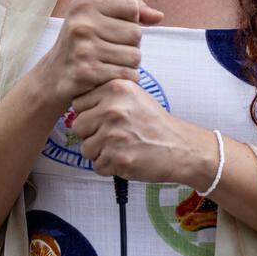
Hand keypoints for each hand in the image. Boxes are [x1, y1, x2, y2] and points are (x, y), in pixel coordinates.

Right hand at [36, 0, 163, 112]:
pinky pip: (127, 74)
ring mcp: (83, 49)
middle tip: (111, 52)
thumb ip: (128, 11)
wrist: (51, 78)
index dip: (131, 21)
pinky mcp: (87, 73)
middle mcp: (81, 24)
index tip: (115, 30)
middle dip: (130, 46)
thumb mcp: (95, 19)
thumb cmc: (80, 45)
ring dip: (129, 64)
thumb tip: (158, 16)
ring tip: (110, 64)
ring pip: (135, 56)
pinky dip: (125, 79)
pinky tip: (110, 77)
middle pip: (136, 33)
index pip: (131, 7)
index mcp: (83, 6)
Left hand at [70, 78, 207, 183]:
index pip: (78, 103)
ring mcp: (114, 134)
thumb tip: (77, 103)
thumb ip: (106, 95)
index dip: (89, 114)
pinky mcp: (118, 157)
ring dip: (100, 153)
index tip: (105, 119)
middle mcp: (113, 108)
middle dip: (91, 135)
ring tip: (122, 147)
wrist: (179, 147)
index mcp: (116, 88)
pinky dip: (110, 167)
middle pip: (78, 126)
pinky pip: (97, 166)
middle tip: (113, 136)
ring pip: (86, 149)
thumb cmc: (155, 124)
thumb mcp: (133, 95)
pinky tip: (126, 158)